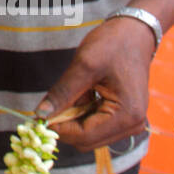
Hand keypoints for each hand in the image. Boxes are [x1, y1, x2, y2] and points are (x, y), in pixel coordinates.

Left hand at [36, 16, 155, 150]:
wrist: (134, 33)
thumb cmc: (112, 45)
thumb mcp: (84, 65)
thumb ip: (62, 93)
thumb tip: (40, 115)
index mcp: (126, 115)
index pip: (84, 136)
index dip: (58, 128)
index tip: (39, 115)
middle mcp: (132, 125)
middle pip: (86, 140)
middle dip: (65, 124)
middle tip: (52, 101)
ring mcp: (129, 123)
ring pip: (89, 134)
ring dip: (74, 118)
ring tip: (75, 91)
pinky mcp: (123, 118)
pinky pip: (95, 125)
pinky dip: (82, 114)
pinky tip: (83, 93)